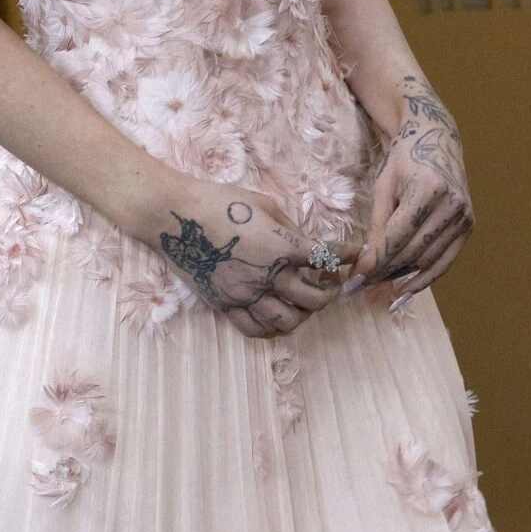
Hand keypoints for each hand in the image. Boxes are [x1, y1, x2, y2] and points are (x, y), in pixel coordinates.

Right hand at [148, 178, 356, 340]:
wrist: (175, 217)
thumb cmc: (220, 202)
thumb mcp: (263, 204)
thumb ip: (289, 228)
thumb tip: (305, 243)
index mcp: (281, 246)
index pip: (327, 256)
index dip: (348, 254)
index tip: (355, 252)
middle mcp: (267, 277)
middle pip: (315, 300)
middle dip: (330, 292)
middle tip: (330, 282)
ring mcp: (246, 296)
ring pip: (289, 321)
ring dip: (305, 313)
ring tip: (305, 301)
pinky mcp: (226, 306)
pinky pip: (257, 330)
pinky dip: (274, 328)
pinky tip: (278, 315)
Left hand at [351, 76, 473, 302]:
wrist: (437, 139)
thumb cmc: (404, 159)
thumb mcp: (383, 186)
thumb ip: (376, 226)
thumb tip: (364, 265)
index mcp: (429, 189)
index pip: (397, 237)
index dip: (374, 262)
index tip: (353, 280)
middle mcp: (452, 204)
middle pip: (412, 252)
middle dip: (383, 273)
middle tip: (358, 286)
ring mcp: (464, 216)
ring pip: (427, 259)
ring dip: (399, 276)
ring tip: (375, 286)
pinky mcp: (468, 225)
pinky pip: (445, 260)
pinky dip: (425, 279)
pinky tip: (404, 293)